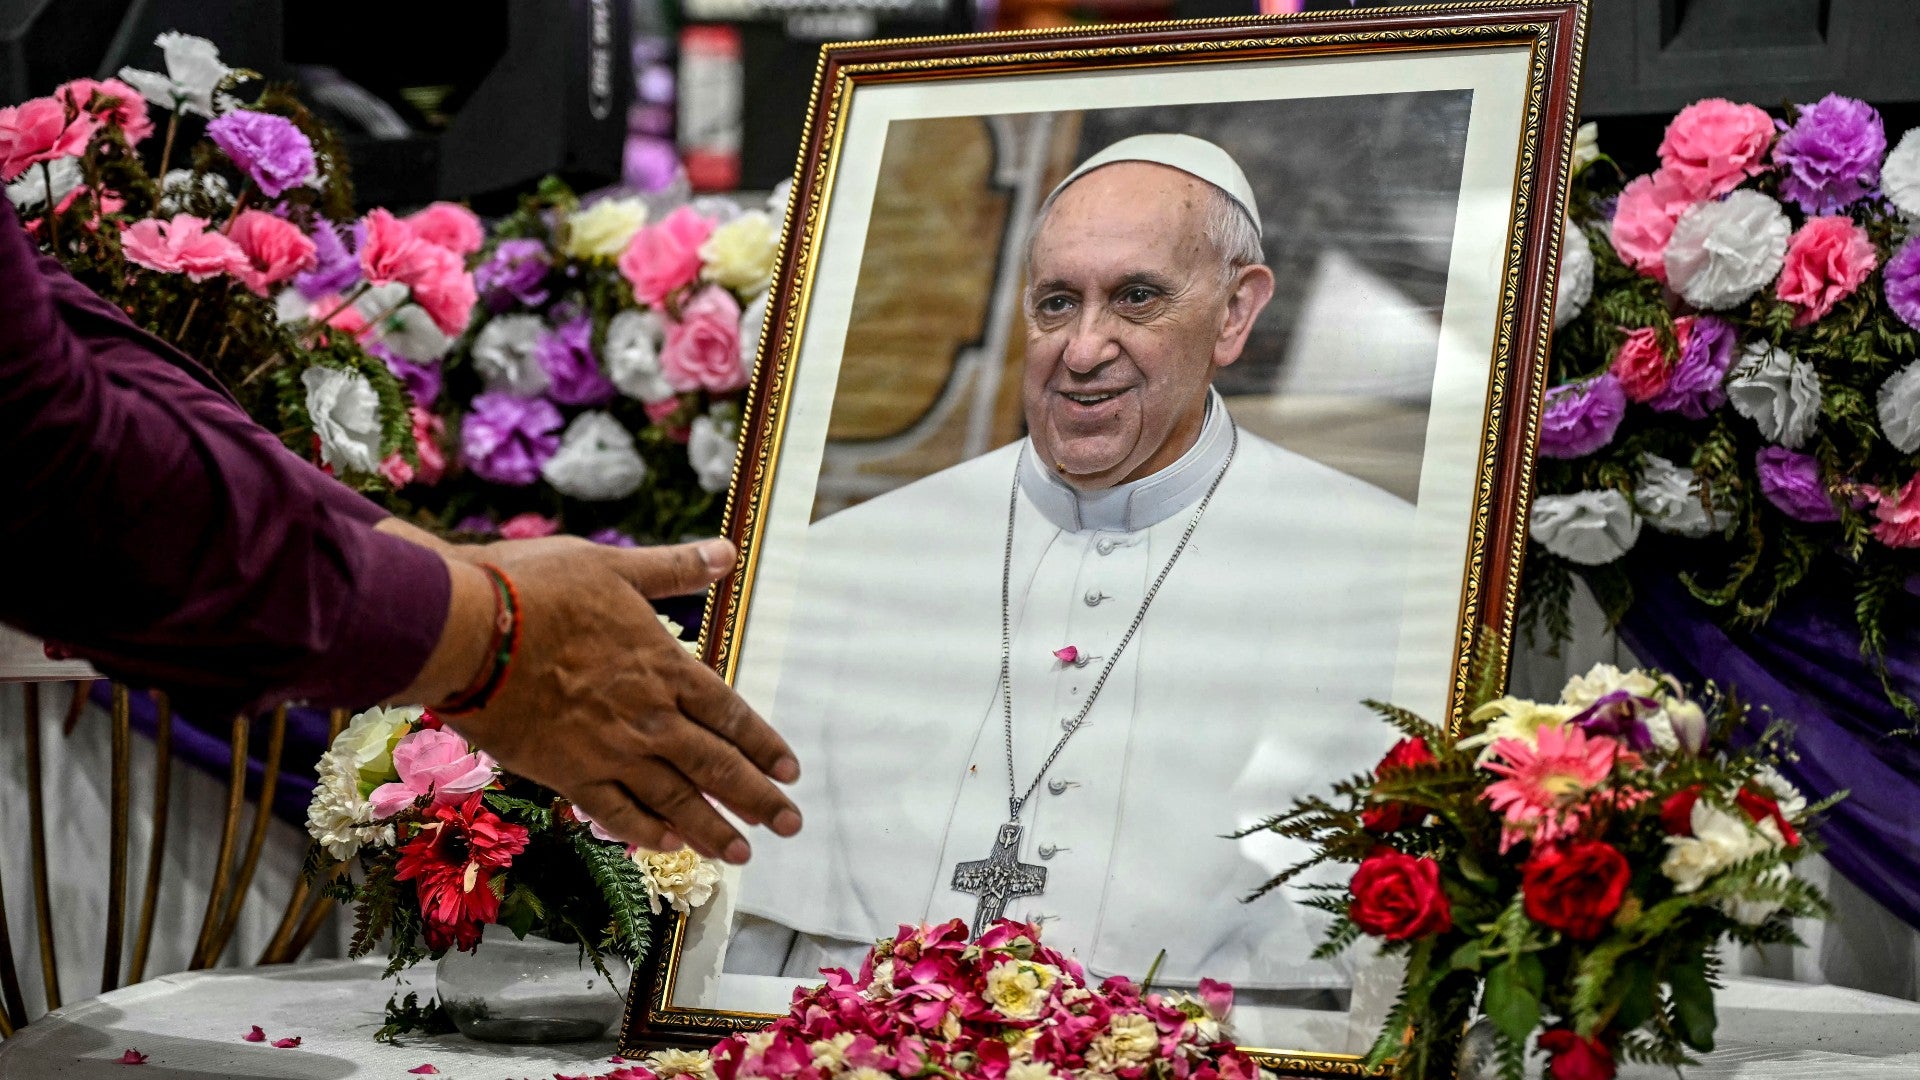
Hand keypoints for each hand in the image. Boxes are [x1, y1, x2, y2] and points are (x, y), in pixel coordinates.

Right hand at [407, 533, 800, 861]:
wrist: (467, 629)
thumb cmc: (535, 587)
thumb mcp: (614, 566)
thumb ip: (673, 568)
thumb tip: (727, 552)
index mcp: (664, 667)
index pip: (730, 715)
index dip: (764, 746)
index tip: (789, 772)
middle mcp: (648, 717)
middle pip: (716, 767)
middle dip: (758, 800)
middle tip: (789, 825)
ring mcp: (608, 750)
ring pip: (674, 800)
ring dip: (712, 829)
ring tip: (740, 853)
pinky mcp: (565, 772)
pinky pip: (616, 811)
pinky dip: (646, 831)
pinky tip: (667, 846)